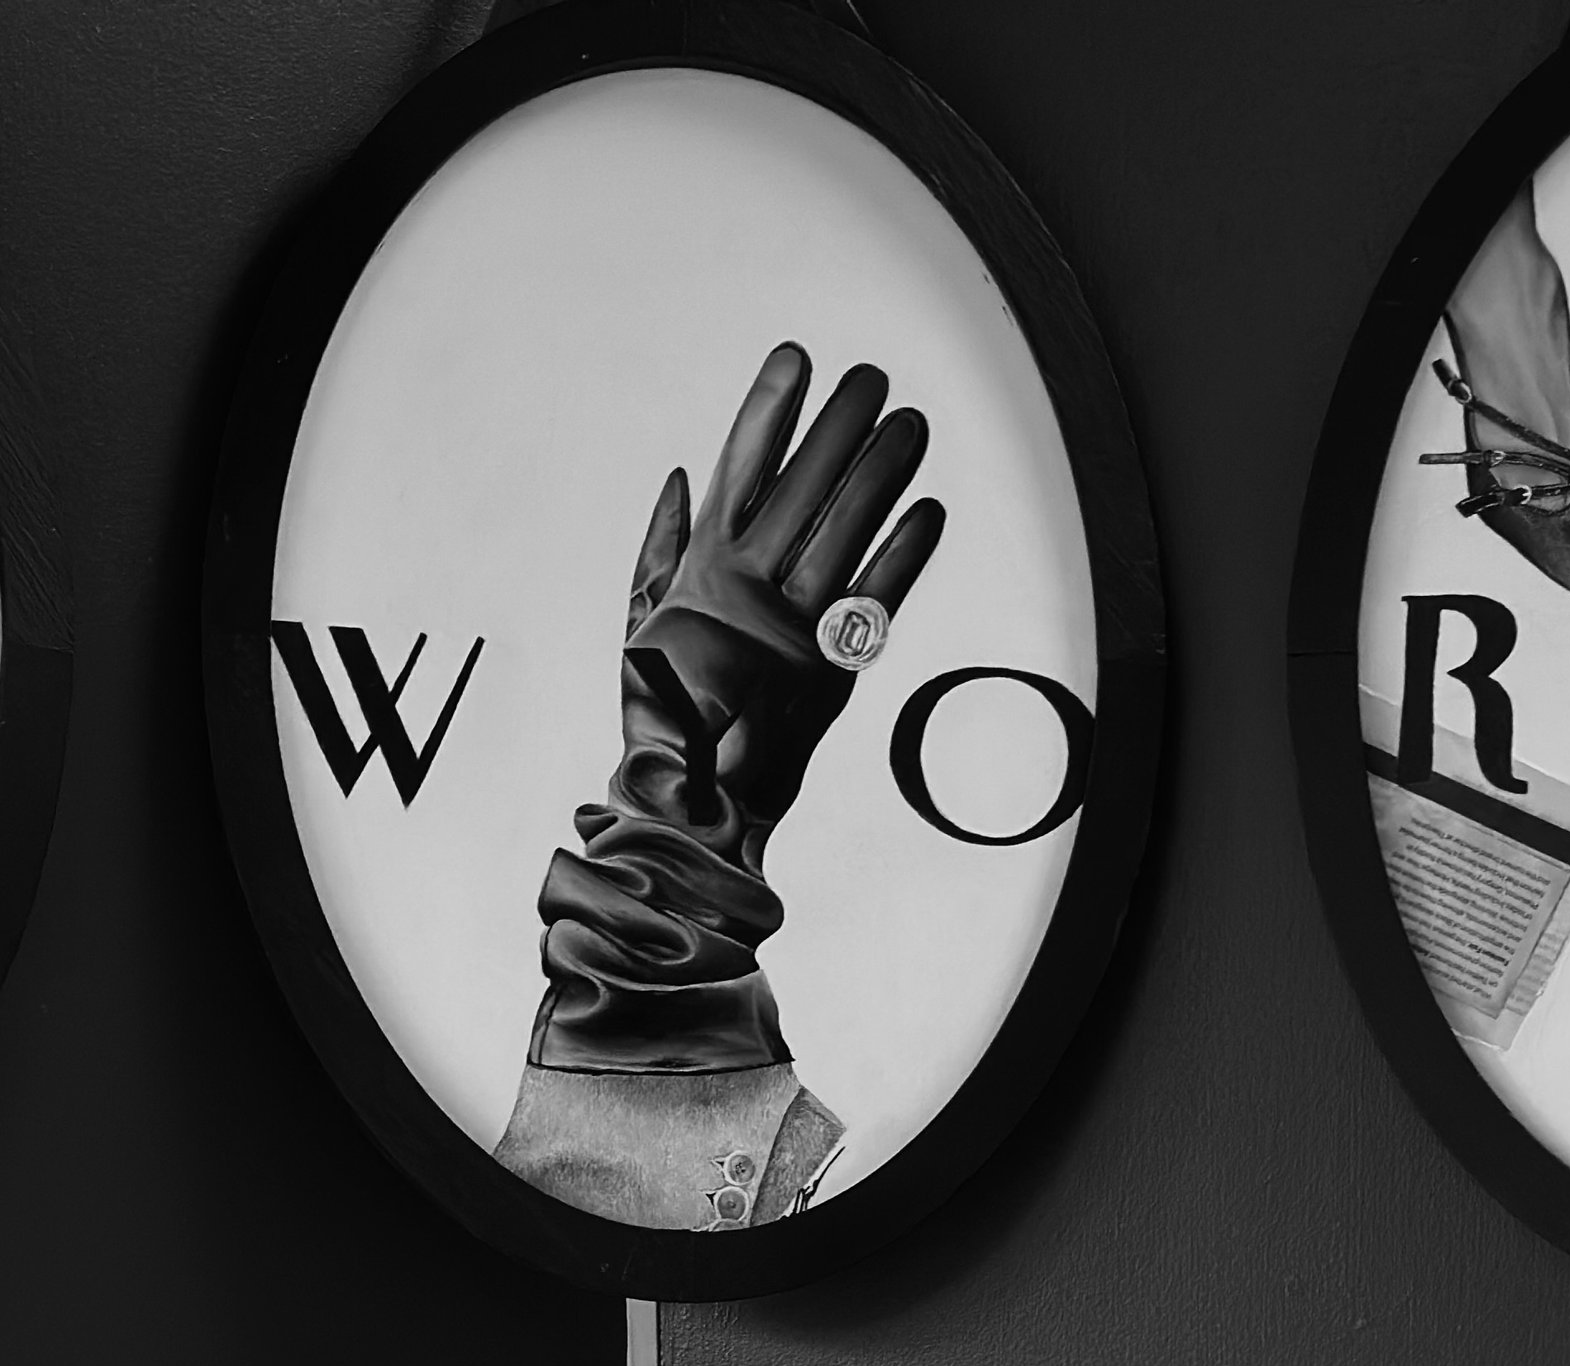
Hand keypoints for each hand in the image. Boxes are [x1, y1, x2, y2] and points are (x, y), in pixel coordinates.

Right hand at [612, 342, 943, 850]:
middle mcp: (747, 591)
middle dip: (837, 426)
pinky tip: (928, 512)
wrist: (691, 801)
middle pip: (801, 489)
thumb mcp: (641, 622)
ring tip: (911, 426)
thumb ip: (660, 548)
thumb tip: (681, 479)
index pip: (741, 473)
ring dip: (881, 475)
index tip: (795, 361)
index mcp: (700, 573)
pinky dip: (902, 558)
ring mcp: (791, 628)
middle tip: (871, 378)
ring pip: (843, 532)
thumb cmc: (664, 714)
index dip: (769, 413)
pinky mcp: (828, 669)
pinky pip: (873, 602)